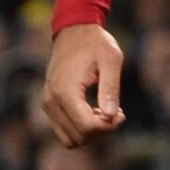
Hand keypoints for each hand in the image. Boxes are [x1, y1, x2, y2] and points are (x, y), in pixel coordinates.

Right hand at [42, 25, 125, 147]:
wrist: (74, 30)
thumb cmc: (96, 43)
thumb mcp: (111, 60)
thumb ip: (111, 88)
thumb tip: (110, 116)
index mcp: (66, 91)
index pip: (87, 127)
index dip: (108, 127)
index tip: (122, 112)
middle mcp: (51, 101)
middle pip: (78, 137)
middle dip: (101, 130)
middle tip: (117, 111)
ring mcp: (47, 103)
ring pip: (69, 138)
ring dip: (91, 132)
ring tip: (106, 111)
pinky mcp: (49, 103)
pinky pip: (64, 130)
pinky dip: (81, 128)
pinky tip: (95, 110)